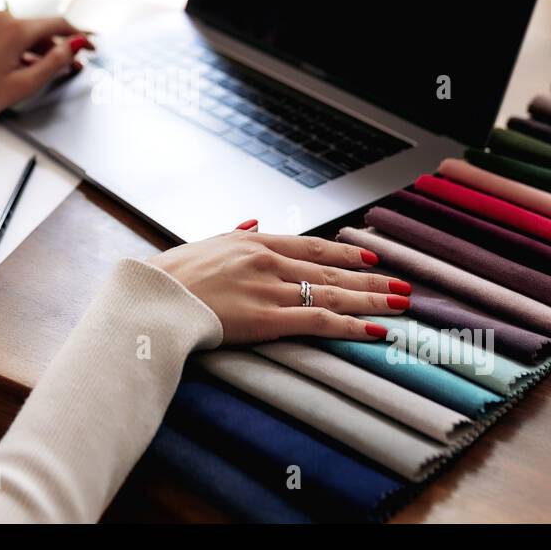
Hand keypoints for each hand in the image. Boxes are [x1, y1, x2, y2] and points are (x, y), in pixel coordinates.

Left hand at [0, 11, 91, 121]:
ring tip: (43, 73)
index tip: (91, 46)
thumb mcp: (24, 84)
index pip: (59, 24)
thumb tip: (74, 46)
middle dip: (58, 47)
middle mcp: (2, 19)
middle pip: (41, 29)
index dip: (79, 36)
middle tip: (70, 67)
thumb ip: (54, 63)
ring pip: (24, 33)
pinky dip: (20, 49)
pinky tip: (20, 68)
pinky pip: (8, 35)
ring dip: (38, 50)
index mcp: (15, 29)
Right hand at [147, 221, 411, 344]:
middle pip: (330, 269)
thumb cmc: (167, 277)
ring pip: (333, 292)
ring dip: (372, 300)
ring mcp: (269, 288)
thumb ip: (233, 233)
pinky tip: (376, 330)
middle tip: (401, 283)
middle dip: (369, 278)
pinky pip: (320, 320)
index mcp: (251, 240)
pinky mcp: (268, 318)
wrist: (150, 299)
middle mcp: (266, 259)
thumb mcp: (202, 244)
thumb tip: (252, 219)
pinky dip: (352, 325)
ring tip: (401, 303)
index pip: (310, 246)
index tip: (368, 259)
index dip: (343, 254)